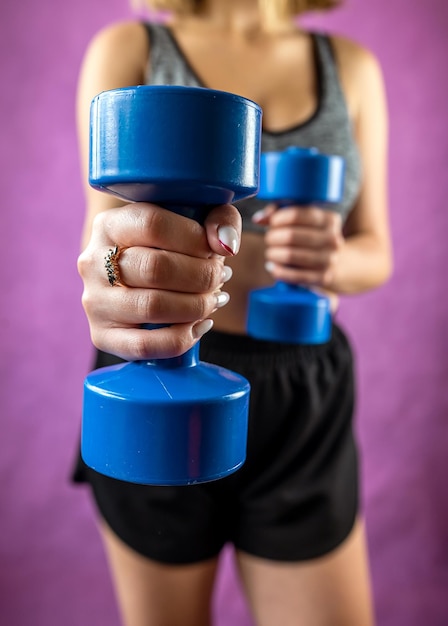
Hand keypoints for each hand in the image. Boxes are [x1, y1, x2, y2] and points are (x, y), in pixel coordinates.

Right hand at [77, 202, 240, 360]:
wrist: (143, 279)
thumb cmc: (174, 246)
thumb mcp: (197, 220)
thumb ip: (220, 220)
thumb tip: (224, 245)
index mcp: (110, 224)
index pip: (153, 224)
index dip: (194, 239)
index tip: (214, 250)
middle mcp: (93, 261)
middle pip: (155, 268)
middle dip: (201, 275)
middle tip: (220, 277)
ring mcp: (95, 301)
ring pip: (152, 307)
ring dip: (196, 306)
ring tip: (214, 299)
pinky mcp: (102, 336)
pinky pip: (144, 345)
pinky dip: (182, 338)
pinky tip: (201, 325)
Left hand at [253, 204, 343, 287]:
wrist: (336, 262)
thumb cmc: (311, 236)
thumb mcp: (302, 220)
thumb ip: (280, 213)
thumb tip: (259, 219)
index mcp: (330, 219)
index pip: (299, 214)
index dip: (280, 217)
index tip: (271, 222)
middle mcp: (333, 239)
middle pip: (293, 235)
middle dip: (274, 237)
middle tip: (269, 239)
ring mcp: (330, 260)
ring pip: (292, 255)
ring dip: (274, 254)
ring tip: (270, 253)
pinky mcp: (323, 278)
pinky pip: (295, 275)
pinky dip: (280, 271)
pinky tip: (273, 268)